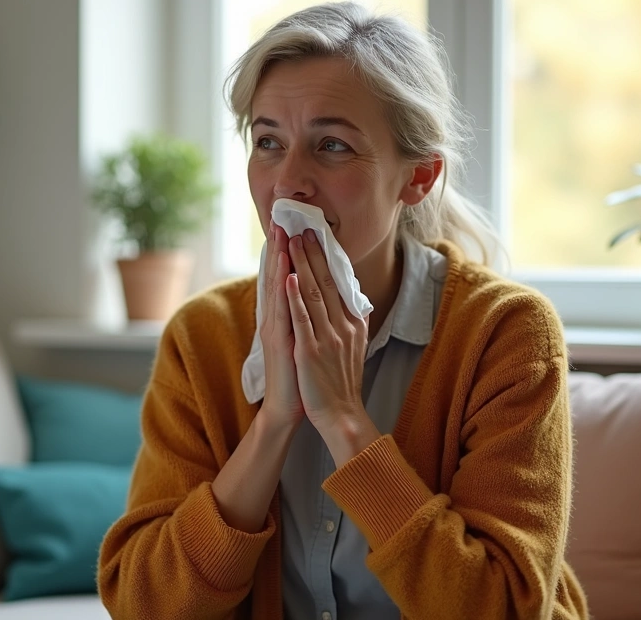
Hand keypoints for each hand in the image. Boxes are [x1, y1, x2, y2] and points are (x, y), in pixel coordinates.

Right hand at [258, 224, 304, 429]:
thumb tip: (318, 296)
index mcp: (283, 316)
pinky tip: (285, 275)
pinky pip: (282, 313)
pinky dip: (283, 292)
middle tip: (280, 219)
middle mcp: (275, 318)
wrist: (288, 406)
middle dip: (278, 247)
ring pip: (276, 288)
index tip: (289, 226)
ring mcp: (275, 329)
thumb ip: (306, 317)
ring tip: (280, 236)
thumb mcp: (304, 338)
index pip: (283, 277)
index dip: (285, 251)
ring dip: (278, 261)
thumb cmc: (299, 374)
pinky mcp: (279, 342)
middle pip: (275, 276)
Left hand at [284, 229, 379, 465]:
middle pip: (326, 281)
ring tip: (291, 241)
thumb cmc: (340, 381)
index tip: (317, 234)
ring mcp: (327, 337)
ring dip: (302, 264)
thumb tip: (351, 300)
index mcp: (352, 323)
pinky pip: (303, 319)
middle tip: (301, 226)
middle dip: (312, 252)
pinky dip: (295, 297)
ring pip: (313, 293)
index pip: (338, 282)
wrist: (339, 414)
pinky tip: (289, 278)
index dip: (326, 257)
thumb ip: (349, 322)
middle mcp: (342, 326)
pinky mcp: (311, 351)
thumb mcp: (351, 346)